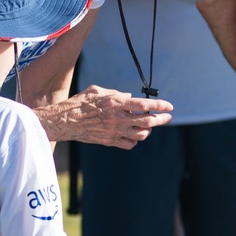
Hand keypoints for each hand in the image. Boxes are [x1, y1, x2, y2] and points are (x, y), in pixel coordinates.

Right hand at [58, 84, 172, 147]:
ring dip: (148, 130)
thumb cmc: (80, 103)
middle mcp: (118, 119)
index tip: (169, 106)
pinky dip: (135, 140)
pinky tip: (133, 134)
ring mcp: (114, 132)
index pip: (144, 105)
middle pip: (148, 122)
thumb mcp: (98, 91)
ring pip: (141, 135)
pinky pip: (129, 144)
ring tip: (148, 125)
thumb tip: (129, 97)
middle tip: (167, 117)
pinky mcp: (110, 141)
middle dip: (161, 119)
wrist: (65, 122)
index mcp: (115, 104)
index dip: (159, 106)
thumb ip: (116, 93)